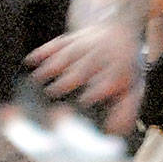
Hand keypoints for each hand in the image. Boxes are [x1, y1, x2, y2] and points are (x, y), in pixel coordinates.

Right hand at [27, 23, 143, 134]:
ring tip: (36, 80)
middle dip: (68, 80)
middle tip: (51, 94)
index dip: (96, 91)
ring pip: (68, 55)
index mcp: (118, 69)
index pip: (108, 81)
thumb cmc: (125, 67)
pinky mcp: (73, 38)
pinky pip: (57, 43)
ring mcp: (86, 45)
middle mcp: (102, 56)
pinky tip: (30, 61)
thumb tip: (115, 131)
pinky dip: (43, 51)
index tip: (83, 102)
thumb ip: (126, 110)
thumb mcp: (133, 86)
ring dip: (51, 66)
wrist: (122, 30)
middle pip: (84, 68)